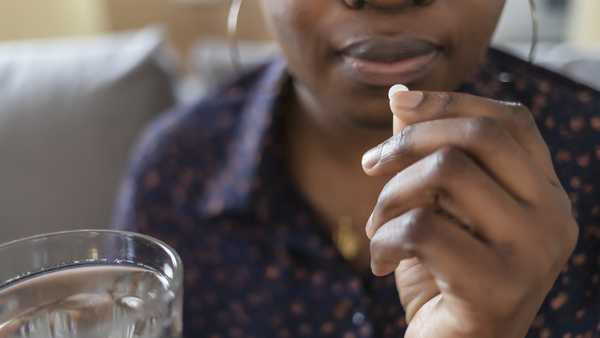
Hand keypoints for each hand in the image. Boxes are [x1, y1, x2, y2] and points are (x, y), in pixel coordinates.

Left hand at [361, 91, 578, 337]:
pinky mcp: (499, 286)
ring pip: (447, 173)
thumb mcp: (434, 206)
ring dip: (389, 197)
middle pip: (480, 136)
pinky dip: (383, 240)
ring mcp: (533, 253)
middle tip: (369, 166)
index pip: (510, 120)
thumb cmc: (441, 274)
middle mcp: (554, 218)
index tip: (399, 104)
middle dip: (408, 142)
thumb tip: (400, 93)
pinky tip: (379, 264)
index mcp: (545, 194)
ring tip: (377, 228)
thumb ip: (425, 151)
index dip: (451, 102)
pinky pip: (422, 228)